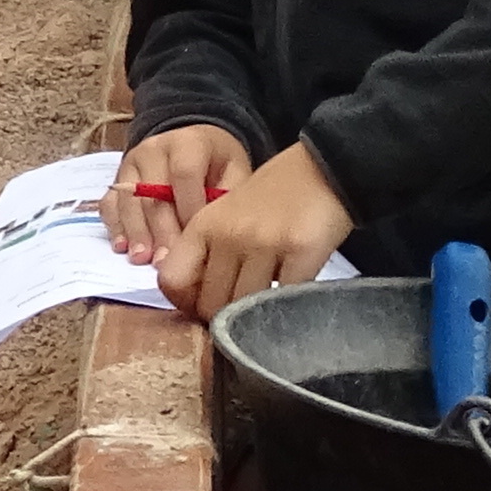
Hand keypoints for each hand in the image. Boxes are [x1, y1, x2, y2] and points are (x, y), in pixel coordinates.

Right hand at [102, 125, 257, 265]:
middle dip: (160, 231)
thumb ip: (228, 197)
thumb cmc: (218, 164)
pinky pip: (110, 203)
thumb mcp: (236, 171)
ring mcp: (130, 163)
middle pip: (152, 192)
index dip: (188, 208)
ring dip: (135, 232)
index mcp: (187, 143)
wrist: (194, 145)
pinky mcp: (117, 179)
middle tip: (167, 262)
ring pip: (128, 200)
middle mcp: (153, 149)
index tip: (196, 239)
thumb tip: (219, 231)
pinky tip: (122, 247)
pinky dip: (115, 226)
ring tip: (142, 259)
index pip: (183, 173)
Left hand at [155, 142, 350, 317]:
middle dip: (223, 318)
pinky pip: (285, 299)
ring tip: (265, 304)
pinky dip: (286, 305)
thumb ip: (206, 254)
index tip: (203, 306)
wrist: (319, 172)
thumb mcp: (224, 217)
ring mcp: (264, 243)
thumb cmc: (270, 200)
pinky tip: (290, 293)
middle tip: (240, 315)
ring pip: (244, 308)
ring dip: (255, 315)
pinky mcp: (301, 251)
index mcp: (202, 226)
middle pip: (209, 303)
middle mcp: (228, 235)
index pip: (171, 280)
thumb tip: (190, 301)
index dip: (184, 302)